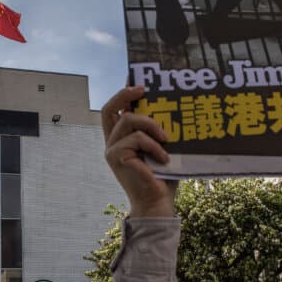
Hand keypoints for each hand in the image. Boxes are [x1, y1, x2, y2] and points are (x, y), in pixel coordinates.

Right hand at [102, 86, 176, 217]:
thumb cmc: (163, 176)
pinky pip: (137, 139)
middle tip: (144, 89)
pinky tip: (165, 158)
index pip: (115, 110)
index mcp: (121, 138)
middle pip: (109, 109)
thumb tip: (172, 104)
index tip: (137, 80)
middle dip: (125, 94)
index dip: (123, 93)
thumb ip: (158, 130)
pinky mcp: (116, 157)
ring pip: (129, 121)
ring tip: (167, 139)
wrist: (157, 202)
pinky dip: (154, 146)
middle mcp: (112, 142)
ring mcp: (112, 150)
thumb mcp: (162, 147)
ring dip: (152, 126)